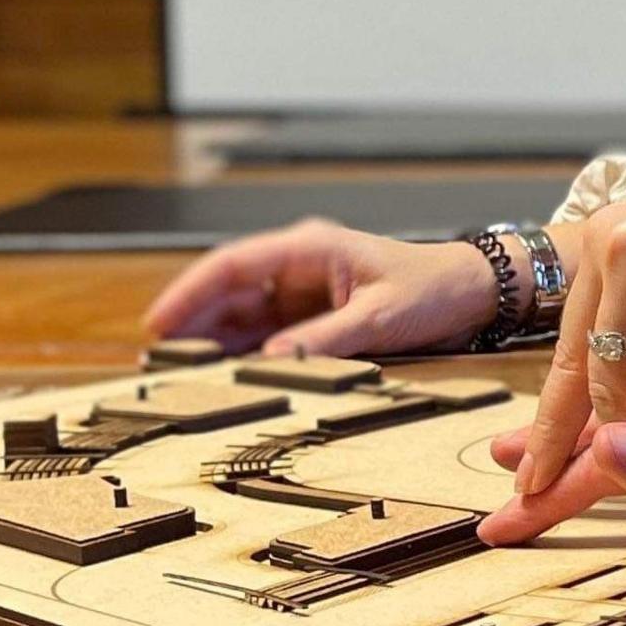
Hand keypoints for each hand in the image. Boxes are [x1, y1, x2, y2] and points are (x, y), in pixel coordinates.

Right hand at [138, 217, 515, 358]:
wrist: (471, 292)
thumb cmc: (432, 290)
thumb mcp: (382, 317)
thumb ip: (327, 337)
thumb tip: (271, 359)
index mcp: (308, 248)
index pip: (232, 265)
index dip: (190, 293)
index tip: (158, 322)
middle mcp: (296, 266)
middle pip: (228, 292)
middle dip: (190, 323)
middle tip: (154, 360)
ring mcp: (301, 291)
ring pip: (241, 316)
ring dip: (210, 342)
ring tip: (175, 374)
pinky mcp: (312, 316)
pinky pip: (265, 335)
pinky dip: (240, 354)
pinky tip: (219, 377)